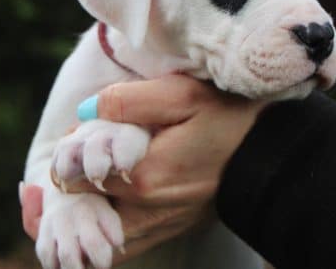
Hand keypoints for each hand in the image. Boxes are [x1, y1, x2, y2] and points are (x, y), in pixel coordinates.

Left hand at [21, 74, 265, 264]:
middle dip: (69, 182)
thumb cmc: (227, 119)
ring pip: (95, 232)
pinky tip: (106, 201)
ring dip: (82, 208)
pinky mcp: (168, 228)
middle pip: (78, 208)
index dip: (67, 153)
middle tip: (78, 154)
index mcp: (142, 176)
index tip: (80, 132)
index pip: (71, 177)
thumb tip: (84, 111)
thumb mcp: (182, 95)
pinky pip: (118, 241)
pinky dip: (102, 225)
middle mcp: (144, 211)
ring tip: (84, 180)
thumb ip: (129, 101)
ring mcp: (157, 225)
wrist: (268, 155)